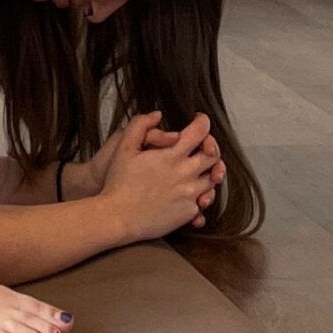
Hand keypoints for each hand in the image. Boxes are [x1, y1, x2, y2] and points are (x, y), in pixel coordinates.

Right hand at [99, 110, 224, 240]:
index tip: (199, 120)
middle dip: (211, 147)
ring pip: (213, 179)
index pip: (200, 132)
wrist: (119, 217)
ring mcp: (190, 194)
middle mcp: (185, 174)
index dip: (203, 122)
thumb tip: (157, 115)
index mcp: (171, 156)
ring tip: (199, 170)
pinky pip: (204, 201)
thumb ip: (140, 125)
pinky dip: (202, 194)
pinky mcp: (189, 211)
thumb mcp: (123, 148)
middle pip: (213, 156)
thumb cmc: (118, 184)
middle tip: (203, 145)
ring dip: (209, 172)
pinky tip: (191, 192)